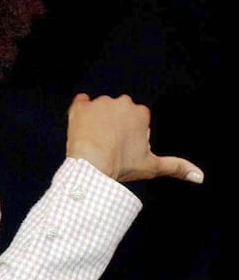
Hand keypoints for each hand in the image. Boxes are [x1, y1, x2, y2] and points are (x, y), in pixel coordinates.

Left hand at [65, 93, 203, 183]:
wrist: (91, 167)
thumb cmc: (122, 166)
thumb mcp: (152, 167)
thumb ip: (177, 167)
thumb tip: (200, 176)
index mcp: (141, 112)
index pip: (136, 122)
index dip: (130, 137)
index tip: (124, 150)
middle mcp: (123, 102)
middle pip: (118, 114)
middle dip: (114, 126)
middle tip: (108, 147)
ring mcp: (100, 102)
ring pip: (100, 110)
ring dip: (97, 121)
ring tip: (94, 142)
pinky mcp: (80, 106)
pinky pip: (80, 102)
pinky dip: (80, 112)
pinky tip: (82, 126)